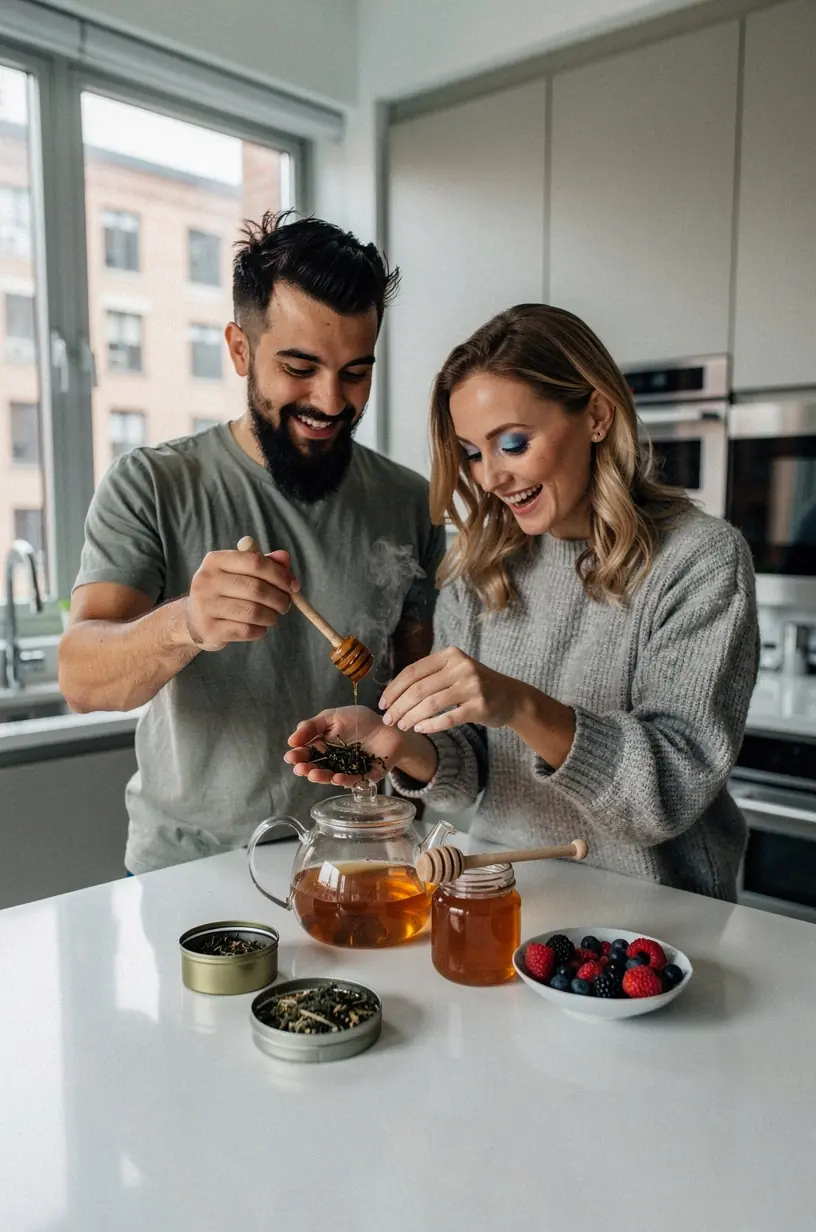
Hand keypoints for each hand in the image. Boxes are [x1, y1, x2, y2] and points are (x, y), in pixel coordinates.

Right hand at [183, 546, 296, 651]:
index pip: (254, 562)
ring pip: (253, 612)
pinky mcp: (209, 629)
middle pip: (256, 588)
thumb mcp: (239, 572)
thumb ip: (264, 563)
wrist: (193, 619)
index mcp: (214, 560)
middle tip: (285, 605)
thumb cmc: (224, 591)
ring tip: (273, 616)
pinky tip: (259, 627)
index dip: (280, 574)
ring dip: (271, 616)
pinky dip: (260, 630)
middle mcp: (206, 581)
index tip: (294, 585)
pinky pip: (246, 631)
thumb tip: (284, 557)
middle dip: (279, 598)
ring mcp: (205, 606)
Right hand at [285, 707, 405, 786]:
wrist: (389, 725)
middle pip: (317, 767)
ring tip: (313, 774)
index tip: (290, 756)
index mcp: (324, 747)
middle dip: (306, 768)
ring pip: (331, 777)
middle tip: (299, 768)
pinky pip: (353, 781)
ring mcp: (348, 770)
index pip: (307, 753)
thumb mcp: (333, 716)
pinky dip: (344, 781)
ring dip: (321, 777)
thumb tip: (291, 740)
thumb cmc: (360, 720)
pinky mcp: (365, 777)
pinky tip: (335, 778)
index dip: (298, 755)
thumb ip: (313, 726)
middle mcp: (334, 761)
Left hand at [379, 646, 524, 734]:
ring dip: (411, 717)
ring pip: (430, 704)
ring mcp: (472, 686)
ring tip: (402, 726)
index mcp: (450, 655)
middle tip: (388, 720)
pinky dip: (430, 725)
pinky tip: (420, 729)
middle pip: (418, 689)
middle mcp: (461, 667)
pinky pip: (448, 718)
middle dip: (398, 706)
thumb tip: (393, 691)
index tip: (382, 703)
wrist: (512, 697)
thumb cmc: (476, 685)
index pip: (413, 671)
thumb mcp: (455, 670)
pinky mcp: (480, 706)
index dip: (394, 689)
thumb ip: (430, 675)